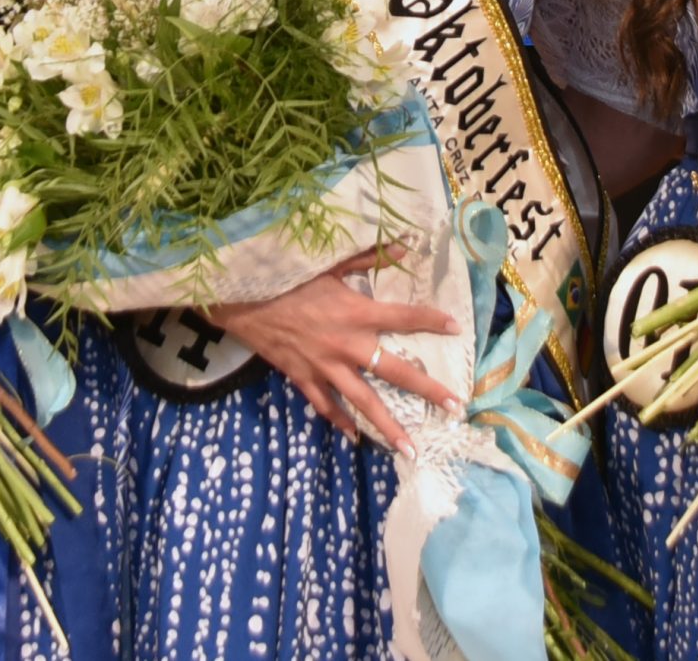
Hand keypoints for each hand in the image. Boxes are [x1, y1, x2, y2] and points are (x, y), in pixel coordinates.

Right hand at [208, 245, 460, 452]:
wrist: (241, 298)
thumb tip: (403, 247)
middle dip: (428, 390)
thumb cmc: (285, 276)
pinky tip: (355, 438)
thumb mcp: (327, 262)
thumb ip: (368, 257)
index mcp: (357, 312)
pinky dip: (340, 422)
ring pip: (364, 403)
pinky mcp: (303, 378)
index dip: (432, 321)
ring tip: (411, 449)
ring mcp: (325, 366)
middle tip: (456, 408)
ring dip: (389, 427)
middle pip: (396, 371)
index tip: (457, 328)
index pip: (405, 318)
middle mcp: (347, 345)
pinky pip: (326, 406)